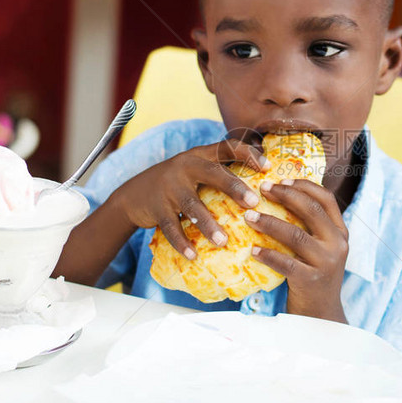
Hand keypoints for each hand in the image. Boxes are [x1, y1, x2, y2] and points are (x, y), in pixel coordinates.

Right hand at [114, 139, 267, 258]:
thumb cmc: (178, 185)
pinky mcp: (156, 207)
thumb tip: (264, 186)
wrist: (133, 194)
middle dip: (234, 187)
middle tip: (252, 203)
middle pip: (213, 173)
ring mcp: (169, 187)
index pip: (227, 147)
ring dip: (207, 224)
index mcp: (200, 156)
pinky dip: (181, 242)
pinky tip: (192, 255)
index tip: (268, 167)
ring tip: (223, 241)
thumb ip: (221, 173)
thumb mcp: (195, 172)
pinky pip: (170, 227)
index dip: (248, 154)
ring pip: (191, 204)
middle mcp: (185, 167)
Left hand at [245, 179, 348, 321]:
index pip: (326, 198)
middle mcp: (338, 244)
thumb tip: (278, 197)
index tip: (281, 178)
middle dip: (285, 195)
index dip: (304, 185)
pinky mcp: (312, 280)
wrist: (321, 316)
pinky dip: (267, 254)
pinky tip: (253, 250)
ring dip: (269, 223)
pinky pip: (286, 262)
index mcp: (340, 232)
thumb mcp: (319, 249)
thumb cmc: (312, 276)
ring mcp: (327, 262)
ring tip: (249, 217)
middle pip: (312, 210)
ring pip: (296, 234)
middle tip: (262, 189)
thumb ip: (309, 227)